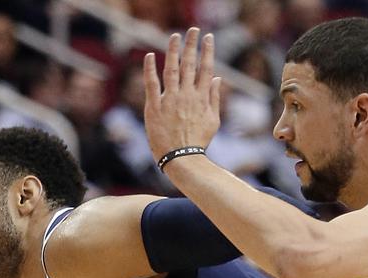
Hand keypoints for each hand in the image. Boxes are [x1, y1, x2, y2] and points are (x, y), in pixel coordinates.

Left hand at [143, 28, 221, 162]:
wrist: (181, 158)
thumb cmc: (198, 142)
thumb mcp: (213, 121)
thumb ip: (214, 98)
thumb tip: (216, 78)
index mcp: (201, 98)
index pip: (206, 69)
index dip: (207, 51)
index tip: (208, 37)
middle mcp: (187, 96)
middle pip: (190, 65)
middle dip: (192, 45)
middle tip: (193, 30)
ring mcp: (170, 100)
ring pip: (172, 70)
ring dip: (173, 51)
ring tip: (175, 36)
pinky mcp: (154, 107)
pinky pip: (151, 84)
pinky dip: (150, 69)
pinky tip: (151, 55)